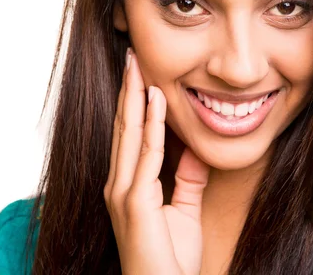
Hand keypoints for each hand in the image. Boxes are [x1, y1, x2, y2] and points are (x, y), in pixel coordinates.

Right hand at [104, 48, 210, 274]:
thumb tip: (194, 148)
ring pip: (130, 133)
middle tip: (131, 57)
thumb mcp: (183, 211)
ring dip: (134, 97)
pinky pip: (146, 154)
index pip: (130, 135)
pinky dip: (150, 124)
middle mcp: (118, 184)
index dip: (133, 103)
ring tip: (137, 66)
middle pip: (124, 127)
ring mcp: (122, 192)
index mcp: (127, 186)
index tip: (139, 75)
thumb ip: (186, 179)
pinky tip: (154, 100)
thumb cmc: (170, 260)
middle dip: (128, 90)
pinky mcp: (133, 201)